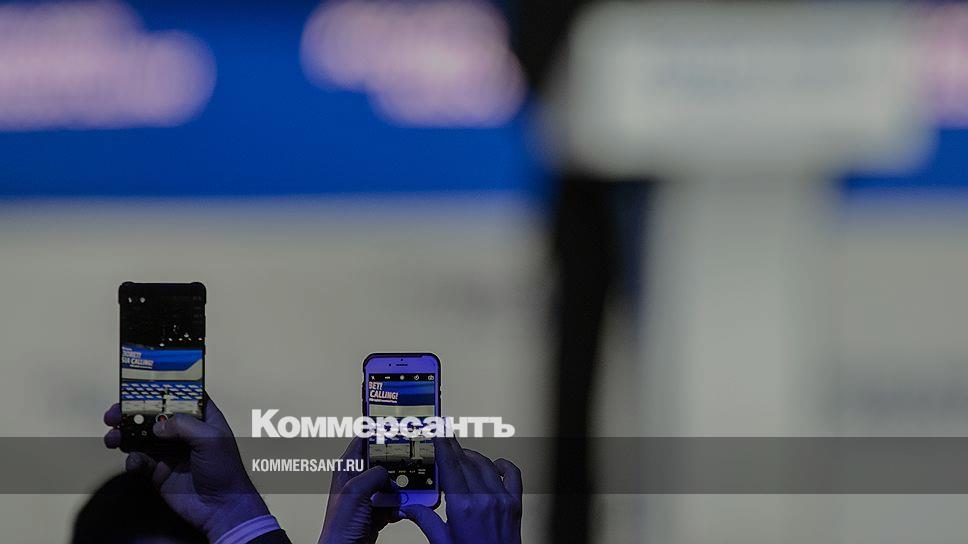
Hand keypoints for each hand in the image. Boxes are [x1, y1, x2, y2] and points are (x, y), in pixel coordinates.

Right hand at [103, 396, 270, 541]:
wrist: (221, 508)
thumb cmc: (223, 469)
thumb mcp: (210, 440)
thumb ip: (184, 426)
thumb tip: (157, 426)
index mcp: (202, 419)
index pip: (182, 396)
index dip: (163, 389)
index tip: (140, 384)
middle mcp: (185, 432)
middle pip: (155, 415)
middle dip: (132, 413)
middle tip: (112, 414)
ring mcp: (170, 451)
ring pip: (142, 437)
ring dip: (124, 435)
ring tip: (111, 437)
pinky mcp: (159, 471)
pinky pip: (140, 460)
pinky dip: (132, 460)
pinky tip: (132, 463)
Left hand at [318, 437, 401, 543]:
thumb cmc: (338, 527)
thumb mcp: (356, 490)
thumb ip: (374, 474)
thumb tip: (389, 475)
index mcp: (347, 468)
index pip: (363, 440)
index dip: (377, 432)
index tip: (393, 425)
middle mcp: (358, 480)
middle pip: (383, 462)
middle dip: (397, 465)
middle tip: (410, 461)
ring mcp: (369, 496)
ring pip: (392, 483)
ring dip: (402, 488)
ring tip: (409, 490)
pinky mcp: (378, 511)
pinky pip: (396, 502)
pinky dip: (402, 505)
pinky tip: (403, 508)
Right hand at [401, 437, 521, 543]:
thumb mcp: (442, 542)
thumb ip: (426, 521)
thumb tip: (410, 508)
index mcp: (462, 507)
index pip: (451, 466)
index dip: (444, 446)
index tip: (439, 433)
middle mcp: (483, 499)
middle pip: (466, 463)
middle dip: (454, 449)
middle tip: (445, 437)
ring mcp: (501, 500)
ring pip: (486, 466)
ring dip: (473, 456)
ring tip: (462, 454)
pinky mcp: (514, 505)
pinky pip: (512, 475)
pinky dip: (503, 466)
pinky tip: (495, 465)